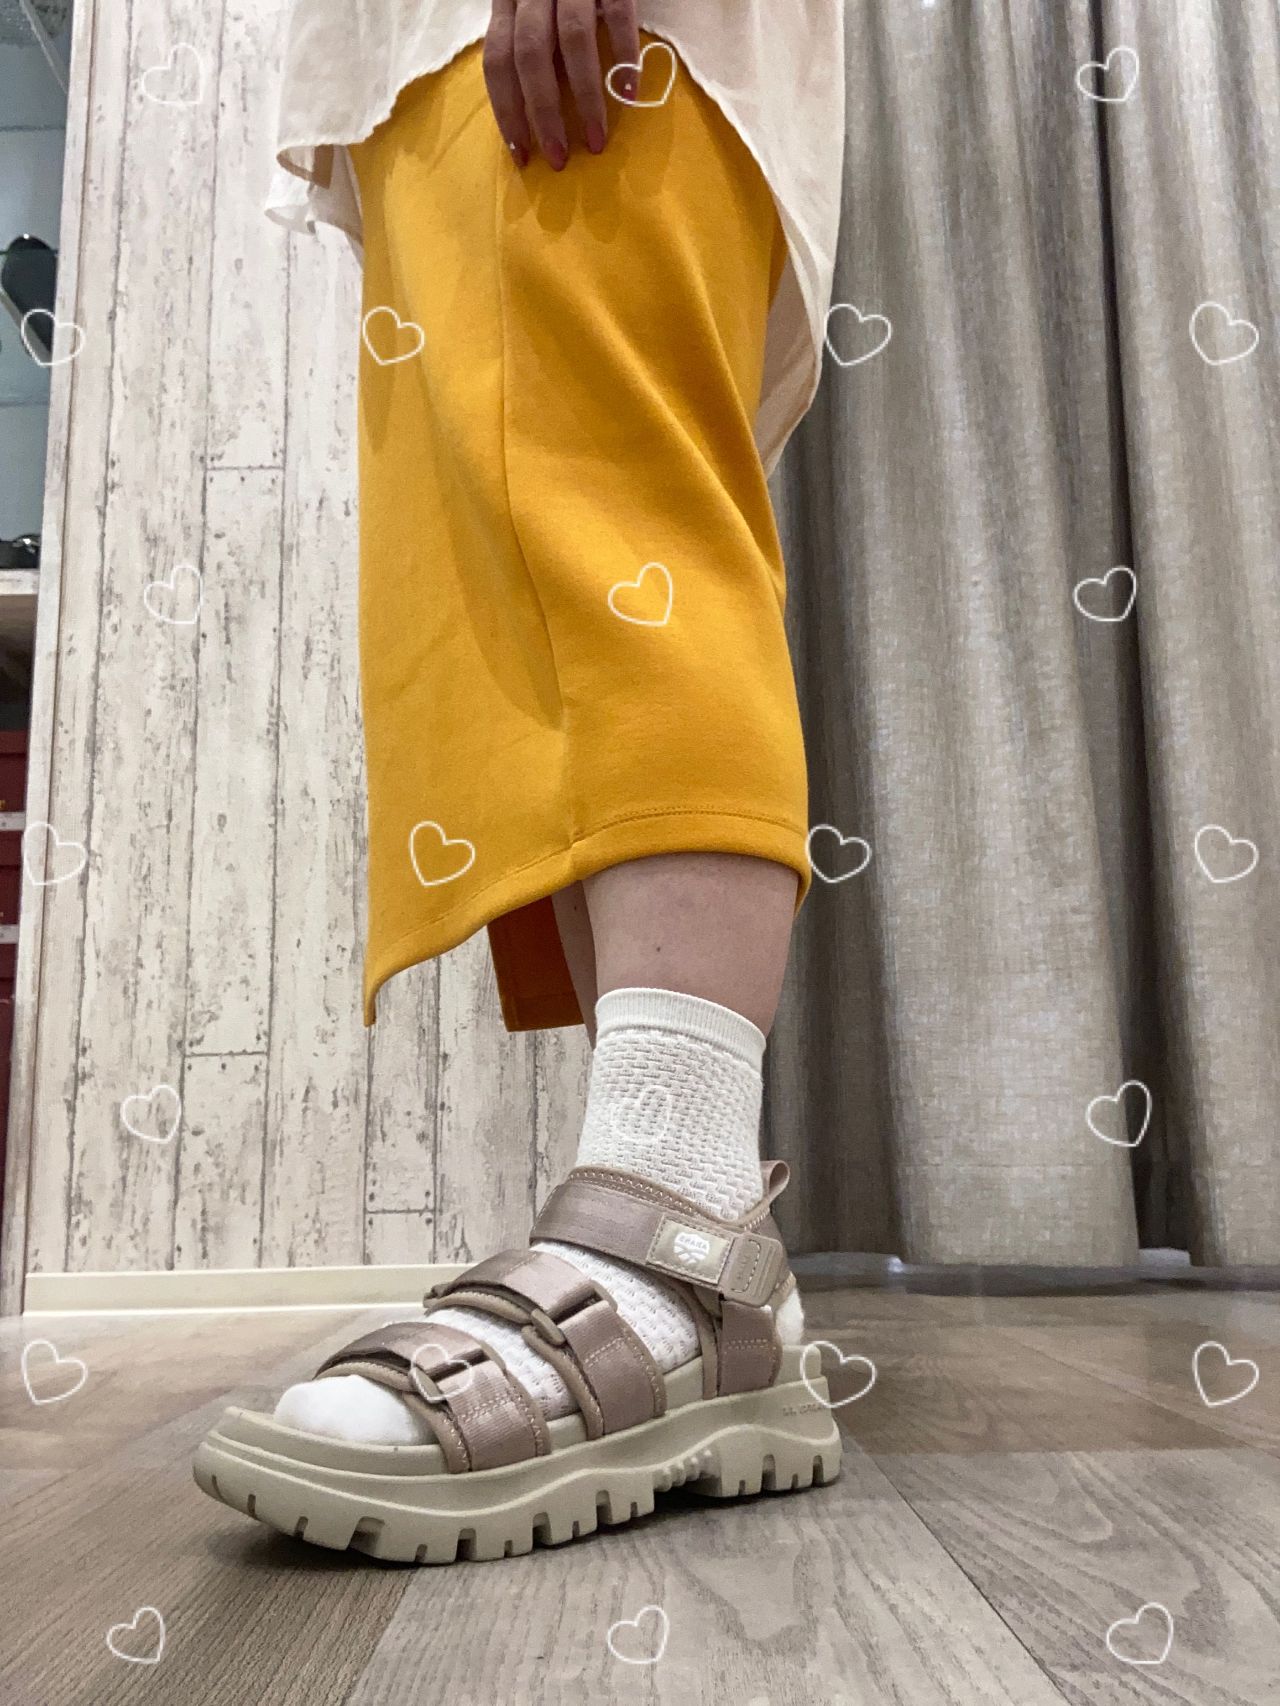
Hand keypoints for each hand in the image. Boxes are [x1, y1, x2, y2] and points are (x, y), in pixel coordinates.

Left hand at [483, 0, 640, 169]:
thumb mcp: (536, 8)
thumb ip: (533, 44)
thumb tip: (534, 109)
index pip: (497, 59)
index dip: (506, 109)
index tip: (521, 155)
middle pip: (529, 55)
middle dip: (543, 113)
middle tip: (559, 158)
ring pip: (571, 40)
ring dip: (584, 97)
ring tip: (596, 140)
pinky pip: (616, 15)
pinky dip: (624, 55)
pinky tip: (629, 94)